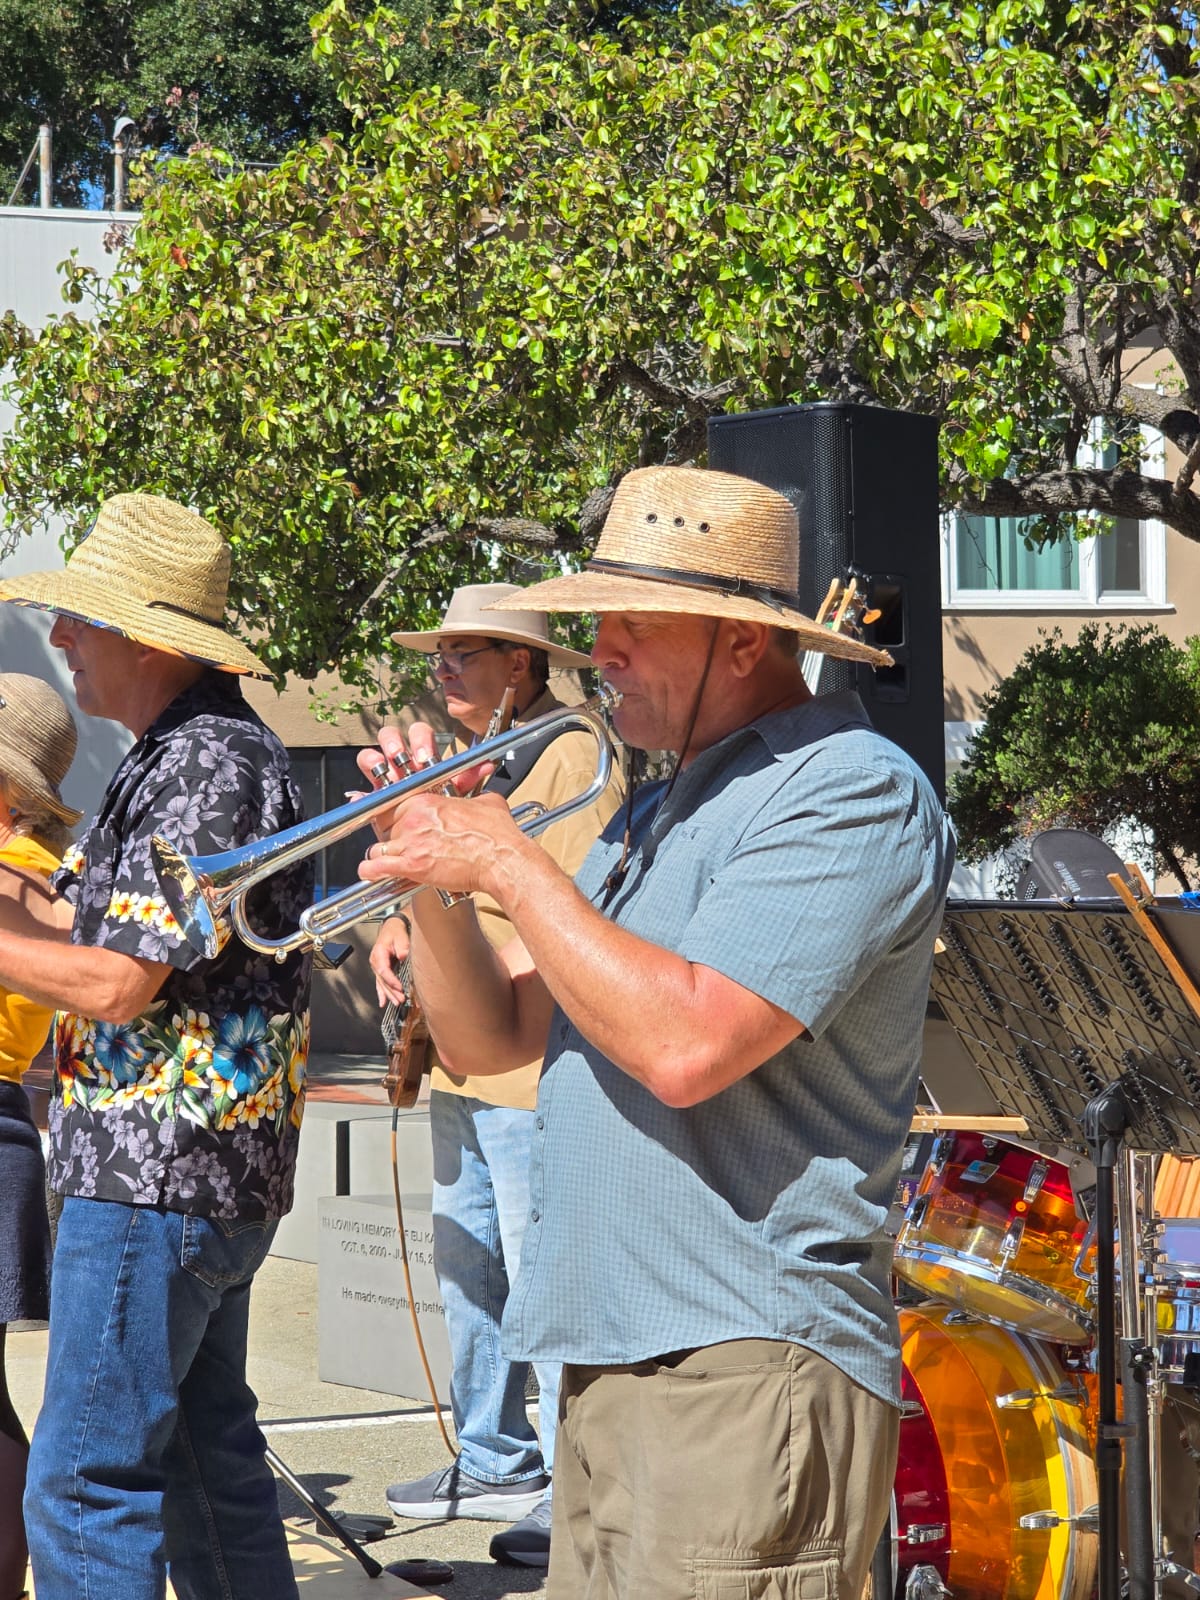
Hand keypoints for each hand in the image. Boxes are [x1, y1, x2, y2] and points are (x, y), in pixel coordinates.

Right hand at [356, 723, 492, 837]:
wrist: (430, 841)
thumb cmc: (442, 813)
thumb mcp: (456, 794)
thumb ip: (468, 778)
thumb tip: (485, 765)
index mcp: (421, 759)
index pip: (417, 735)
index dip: (419, 740)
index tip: (424, 755)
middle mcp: (400, 766)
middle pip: (390, 737)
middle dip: (393, 743)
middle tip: (400, 757)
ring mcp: (384, 781)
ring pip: (370, 757)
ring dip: (374, 760)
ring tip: (382, 771)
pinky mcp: (371, 802)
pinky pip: (360, 795)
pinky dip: (360, 797)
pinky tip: (363, 798)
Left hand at [358, 790, 523, 898]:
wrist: (501, 859)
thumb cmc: (497, 834)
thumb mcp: (486, 803)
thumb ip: (474, 798)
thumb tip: (479, 801)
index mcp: (426, 800)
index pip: (391, 803)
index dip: (391, 815)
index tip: (392, 821)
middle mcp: (414, 818)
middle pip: (383, 825)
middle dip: (388, 837)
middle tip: (397, 845)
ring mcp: (411, 841)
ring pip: (377, 846)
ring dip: (381, 855)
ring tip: (386, 861)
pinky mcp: (413, 865)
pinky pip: (377, 867)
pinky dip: (371, 871)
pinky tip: (369, 873)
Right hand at [369, 915, 411, 1006]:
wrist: (392, 928)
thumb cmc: (395, 931)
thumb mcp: (400, 936)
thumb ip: (402, 946)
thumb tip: (402, 955)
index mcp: (379, 953)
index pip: (383, 970)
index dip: (391, 980)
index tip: (399, 987)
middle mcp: (375, 961)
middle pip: (382, 980)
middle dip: (391, 991)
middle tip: (400, 999)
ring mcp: (377, 966)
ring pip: (381, 983)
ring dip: (388, 994)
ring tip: (396, 1003)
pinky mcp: (381, 969)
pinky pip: (380, 983)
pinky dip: (382, 993)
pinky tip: (383, 1002)